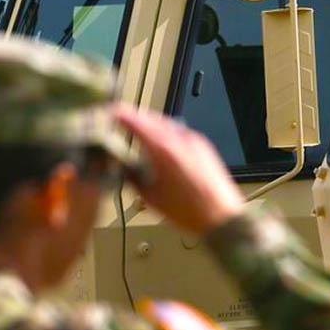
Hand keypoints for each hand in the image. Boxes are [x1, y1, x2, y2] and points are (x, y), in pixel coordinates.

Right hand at [113, 104, 243, 234]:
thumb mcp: (150, 196)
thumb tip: (122, 168)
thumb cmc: (188, 210)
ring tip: (138, 133)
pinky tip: (160, 146)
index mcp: (162, 148)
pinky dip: (164, 133)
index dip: (119, 114)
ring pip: (165, 123)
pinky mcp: (203, 146)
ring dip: (149, 125)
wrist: (221, 216)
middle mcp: (179, 138)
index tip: (109, 113)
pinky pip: (178, 131)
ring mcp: (193, 140)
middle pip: (150, 117)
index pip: (135, 120)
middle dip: (134, 118)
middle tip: (120, 121)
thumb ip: (133, 176)